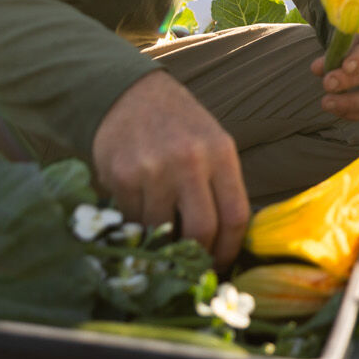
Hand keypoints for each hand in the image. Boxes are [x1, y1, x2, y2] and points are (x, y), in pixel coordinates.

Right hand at [91, 72, 250, 267]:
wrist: (130, 94)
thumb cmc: (178, 125)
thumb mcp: (211, 144)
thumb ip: (220, 186)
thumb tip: (225, 242)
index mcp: (221, 153)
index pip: (235, 215)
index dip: (229, 249)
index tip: (222, 264)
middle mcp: (190, 161)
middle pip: (202, 230)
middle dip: (198, 255)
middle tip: (192, 264)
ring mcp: (154, 169)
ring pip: (163, 230)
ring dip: (162, 239)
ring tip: (162, 231)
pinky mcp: (122, 176)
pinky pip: (133, 219)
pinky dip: (137, 223)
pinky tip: (139, 208)